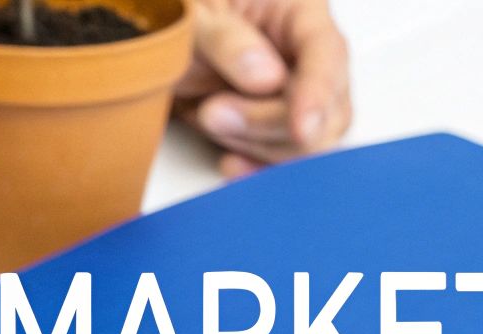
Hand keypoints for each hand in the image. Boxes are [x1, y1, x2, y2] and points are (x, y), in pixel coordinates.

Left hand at [175, 0, 351, 176]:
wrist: (154, 57)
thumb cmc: (177, 23)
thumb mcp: (193, 20)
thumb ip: (226, 42)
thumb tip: (268, 79)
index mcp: (298, 12)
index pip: (327, 54)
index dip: (317, 94)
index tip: (301, 128)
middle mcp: (305, 56)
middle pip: (327, 110)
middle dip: (271, 123)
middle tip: (213, 112)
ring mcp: (294, 97)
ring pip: (308, 143)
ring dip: (256, 144)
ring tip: (208, 115)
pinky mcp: (274, 131)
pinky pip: (284, 161)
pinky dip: (258, 169)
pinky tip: (231, 164)